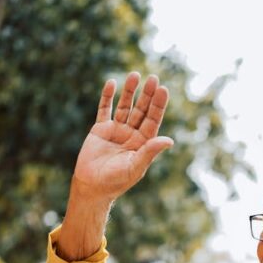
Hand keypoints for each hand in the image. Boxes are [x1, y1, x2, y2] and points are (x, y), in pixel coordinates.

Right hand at [71, 73, 173, 205]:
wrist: (92, 187)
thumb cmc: (116, 181)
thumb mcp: (135, 167)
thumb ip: (150, 152)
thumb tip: (169, 141)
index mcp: (143, 143)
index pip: (153, 120)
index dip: (158, 105)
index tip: (163, 89)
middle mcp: (132, 134)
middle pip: (141, 110)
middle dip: (147, 95)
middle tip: (153, 78)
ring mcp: (116, 130)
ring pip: (125, 106)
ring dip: (129, 92)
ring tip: (134, 75)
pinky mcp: (100, 129)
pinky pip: (104, 109)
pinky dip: (107, 97)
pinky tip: (111, 83)